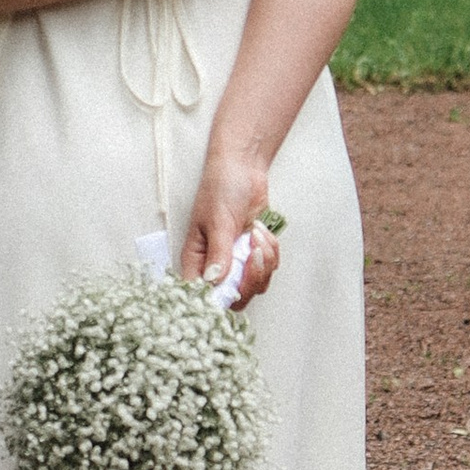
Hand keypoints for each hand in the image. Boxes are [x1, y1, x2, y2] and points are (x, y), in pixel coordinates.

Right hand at [185, 150, 279, 300]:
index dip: (218, 300)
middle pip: (235, 296)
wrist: (243, 168)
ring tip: (256, 233)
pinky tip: (262, 230)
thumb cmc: (220, 189)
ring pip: (256, 284)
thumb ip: (218, 253)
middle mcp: (216, 266)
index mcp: (198, 260)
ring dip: (264, 260)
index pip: (203, 295)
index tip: (234, 288)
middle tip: (254, 253)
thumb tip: (214, 282)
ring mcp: (238, 261)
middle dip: (250, 278)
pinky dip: (271, 251)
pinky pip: (269, 268)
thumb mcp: (218, 221)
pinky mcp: (255, 254)